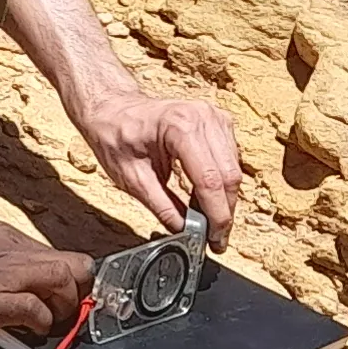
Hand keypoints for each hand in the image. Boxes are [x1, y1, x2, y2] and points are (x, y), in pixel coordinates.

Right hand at [0, 222, 96, 339]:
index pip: (53, 251)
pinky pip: (38, 313)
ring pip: (66, 285)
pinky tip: (32, 333)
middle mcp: (10, 249)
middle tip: (66, 310)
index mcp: (1, 233)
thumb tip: (0, 273)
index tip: (58, 292)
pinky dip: (42, 326)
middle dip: (78, 291)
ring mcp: (4, 275)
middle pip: (75, 265)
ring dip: (65, 309)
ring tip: (52, 323)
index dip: (62, 276)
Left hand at [74, 86, 248, 244]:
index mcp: (179, 127)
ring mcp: (214, 116)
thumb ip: (163, 208)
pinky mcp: (219, 121)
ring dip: (224, 199)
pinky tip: (204, 197)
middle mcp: (203, 117)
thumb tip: (186, 232)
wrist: (113, 108)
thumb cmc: (116, 134)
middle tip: (215, 238)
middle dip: (224, 212)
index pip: (209, 180)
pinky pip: (231, 159)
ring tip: (205, 219)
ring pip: (234, 169)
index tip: (216, 240)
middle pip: (228, 176)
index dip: (216, 216)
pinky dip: (222, 182)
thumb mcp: (132, 179)